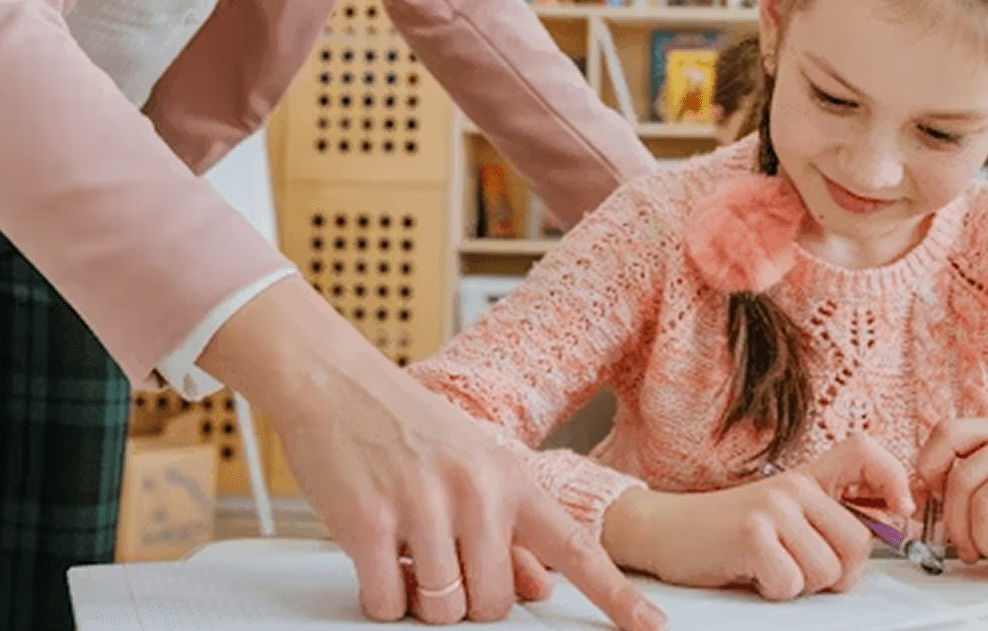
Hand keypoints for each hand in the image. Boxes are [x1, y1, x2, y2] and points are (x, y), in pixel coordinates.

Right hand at [200, 276, 665, 628]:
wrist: (335, 380)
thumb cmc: (405, 423)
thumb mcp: (472, 462)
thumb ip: (511, 529)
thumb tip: (541, 587)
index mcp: (509, 475)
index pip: (574, 546)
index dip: (615, 597)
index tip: (651, 628)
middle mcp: (476, 490)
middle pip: (493, 605)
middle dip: (465, 597)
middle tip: (439, 554)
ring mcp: (423, 505)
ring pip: (442, 610)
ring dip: (419, 598)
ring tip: (406, 548)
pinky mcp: (370, 523)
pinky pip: (387, 603)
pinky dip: (379, 594)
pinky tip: (375, 551)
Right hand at [604, 433, 913, 601]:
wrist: (662, 530)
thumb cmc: (726, 532)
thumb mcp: (781, 515)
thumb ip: (828, 515)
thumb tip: (893, 523)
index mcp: (804, 479)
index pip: (864, 452)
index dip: (895, 478)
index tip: (901, 511)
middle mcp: (792, 486)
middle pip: (859, 542)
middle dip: (839, 573)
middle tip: (799, 567)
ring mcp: (772, 507)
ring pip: (829, 571)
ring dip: (803, 586)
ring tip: (770, 567)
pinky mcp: (752, 533)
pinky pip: (792, 584)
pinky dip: (774, 592)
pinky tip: (751, 572)